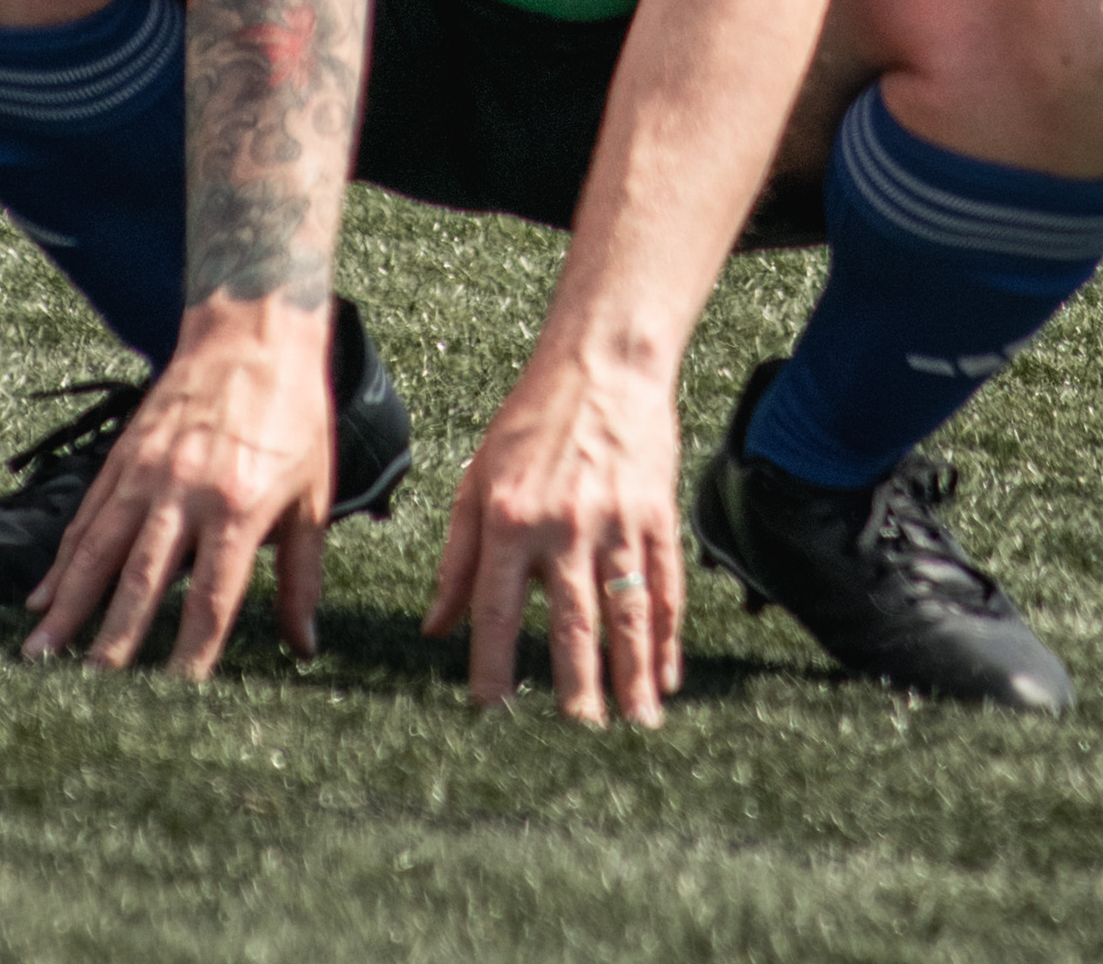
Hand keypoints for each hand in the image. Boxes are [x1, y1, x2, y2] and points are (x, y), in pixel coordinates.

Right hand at [23, 295, 332, 675]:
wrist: (255, 330)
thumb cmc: (295, 416)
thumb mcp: (313, 496)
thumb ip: (303, 576)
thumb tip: (305, 648)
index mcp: (240, 507)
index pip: (210, 600)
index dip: (190, 656)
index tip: (171, 703)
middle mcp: (186, 491)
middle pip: (141, 582)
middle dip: (110, 643)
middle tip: (82, 696)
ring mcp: (148, 470)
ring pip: (99, 549)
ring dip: (66, 606)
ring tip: (37, 655)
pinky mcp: (125, 452)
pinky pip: (88, 514)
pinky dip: (63, 557)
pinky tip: (42, 595)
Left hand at [422, 352, 684, 728]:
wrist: (600, 362)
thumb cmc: (530, 422)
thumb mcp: (477, 480)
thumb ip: (457, 558)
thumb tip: (434, 627)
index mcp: (509, 519)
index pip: (497, 611)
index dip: (493, 666)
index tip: (490, 714)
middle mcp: (563, 526)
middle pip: (573, 625)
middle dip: (578, 691)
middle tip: (580, 741)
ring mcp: (616, 522)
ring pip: (626, 615)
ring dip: (633, 676)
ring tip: (636, 726)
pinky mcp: (656, 515)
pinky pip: (664, 587)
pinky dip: (667, 636)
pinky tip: (667, 676)